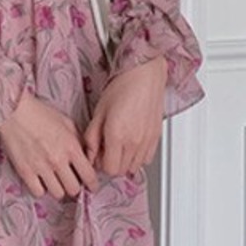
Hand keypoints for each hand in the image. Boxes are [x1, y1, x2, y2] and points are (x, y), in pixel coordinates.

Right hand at [0, 91, 99, 199]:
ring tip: (55, 181)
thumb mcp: (67, 122)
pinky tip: (40, 181)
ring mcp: (41, 167)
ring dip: (58, 188)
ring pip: (57, 194)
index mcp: (71, 147)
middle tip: (71, 181)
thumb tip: (86, 157)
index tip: (91, 185)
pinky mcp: (25, 172)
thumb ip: (78, 141)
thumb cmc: (40, 113)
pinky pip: (38, 192)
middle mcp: (58, 160)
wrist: (14, 111)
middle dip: (74, 186)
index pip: (89, 176)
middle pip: (74, 189)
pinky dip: (41, 189)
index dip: (92, 184)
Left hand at [83, 57, 167, 177]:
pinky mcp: (156, 137)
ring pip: (135, 167)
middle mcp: (134, 142)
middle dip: (111, 164)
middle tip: (106, 149)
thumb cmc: (122, 87)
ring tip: (119, 146)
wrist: (144, 74)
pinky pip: (146, 159)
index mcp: (117, 135)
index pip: (109, 169)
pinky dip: (137, 157)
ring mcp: (147, 141)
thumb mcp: (98, 111)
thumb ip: (92, 137)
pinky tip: (131, 144)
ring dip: (125, 162)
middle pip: (122, 170)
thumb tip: (89, 153)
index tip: (97, 155)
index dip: (100, 164)